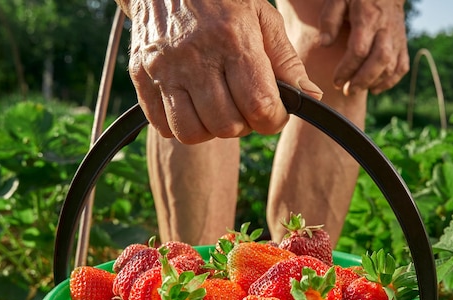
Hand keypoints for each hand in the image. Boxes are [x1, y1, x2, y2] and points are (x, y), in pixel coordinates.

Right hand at [118, 0, 321, 143]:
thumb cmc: (223, 0)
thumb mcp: (263, 19)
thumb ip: (287, 61)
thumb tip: (310, 97)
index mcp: (233, 41)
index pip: (259, 106)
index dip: (274, 120)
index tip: (275, 112)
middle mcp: (196, 57)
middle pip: (227, 126)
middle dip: (245, 125)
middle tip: (246, 107)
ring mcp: (164, 69)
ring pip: (192, 133)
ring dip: (212, 130)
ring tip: (219, 109)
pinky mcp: (141, 77)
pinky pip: (163, 126)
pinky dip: (182, 126)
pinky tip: (194, 106)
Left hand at [319, 0, 409, 94]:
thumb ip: (330, 19)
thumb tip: (324, 43)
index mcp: (368, 17)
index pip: (359, 49)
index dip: (347, 69)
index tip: (336, 81)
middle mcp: (385, 29)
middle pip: (379, 60)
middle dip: (362, 80)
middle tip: (347, 90)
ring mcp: (397, 37)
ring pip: (392, 66)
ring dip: (374, 82)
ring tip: (356, 89)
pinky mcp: (403, 43)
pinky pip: (402, 67)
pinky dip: (390, 81)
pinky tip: (374, 87)